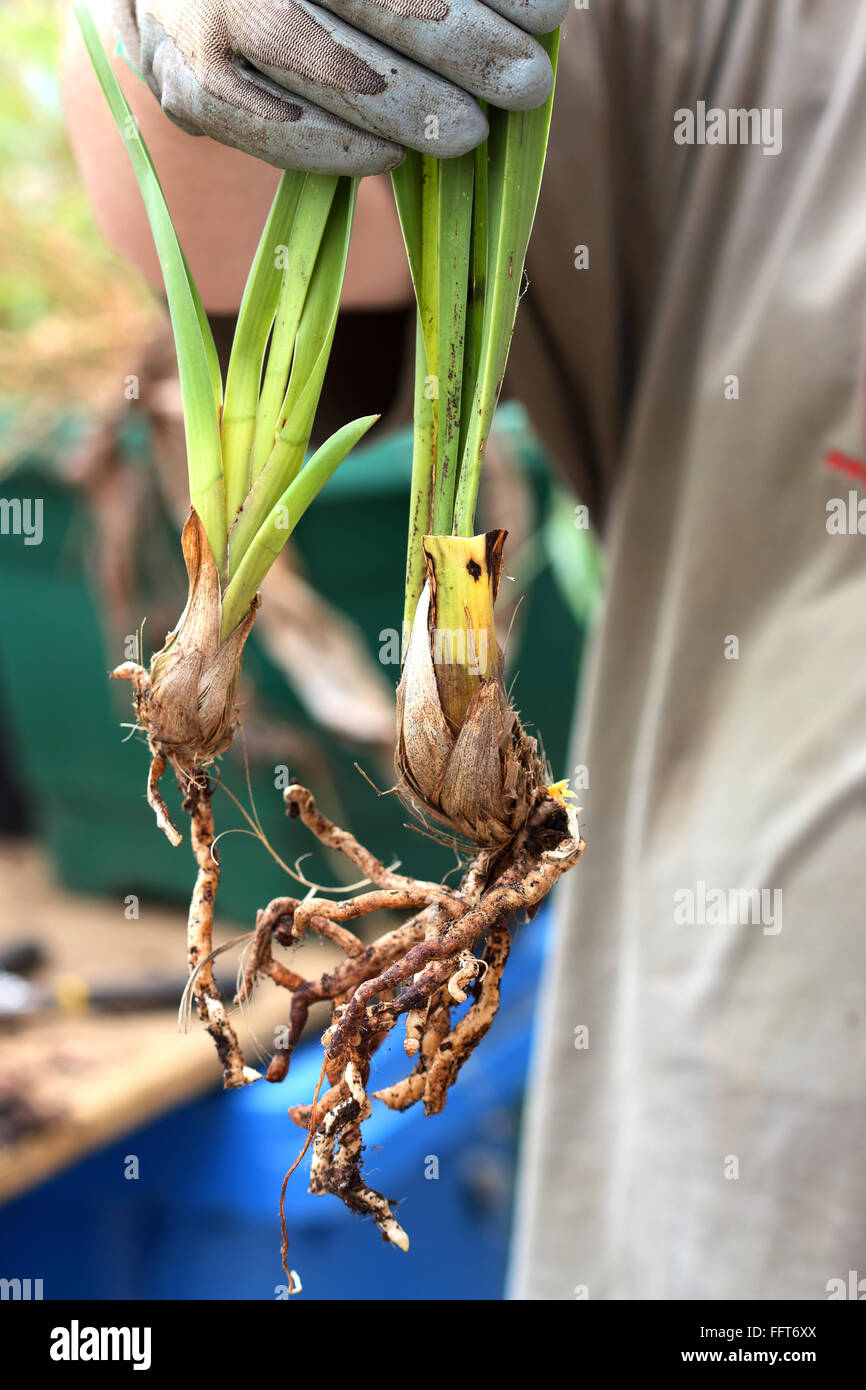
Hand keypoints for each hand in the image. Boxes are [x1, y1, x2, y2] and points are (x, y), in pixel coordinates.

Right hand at [112, 0, 567, 173]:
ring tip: (472, 133)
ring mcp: (201, 22)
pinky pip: (272, 130)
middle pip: (366, 2)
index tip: (550, 12)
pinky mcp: (188, 90)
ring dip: (412, 108)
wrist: (175, 0)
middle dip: (463, 46)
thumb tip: (536, 10)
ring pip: (326, 70)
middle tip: (526, 83)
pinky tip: (392, 156)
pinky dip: (338, 147)